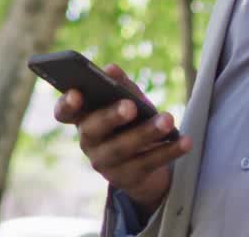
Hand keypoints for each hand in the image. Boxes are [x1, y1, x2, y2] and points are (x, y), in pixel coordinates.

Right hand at [53, 64, 191, 215]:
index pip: (64, 112)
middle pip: (93, 130)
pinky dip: (168, 151)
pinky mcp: (126, 179)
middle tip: (130, 106)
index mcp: (83, 117)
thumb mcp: (127, 101)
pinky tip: (184, 141)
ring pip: (122, 148)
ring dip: (146, 133)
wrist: (144, 164)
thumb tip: (111, 69)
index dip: (66, 104)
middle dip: (111, 116)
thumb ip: (120, 85)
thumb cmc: (131, 122)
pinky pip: (147, 164)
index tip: (77, 93)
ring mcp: (105, 163)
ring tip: (168, 120)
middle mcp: (88, 142)